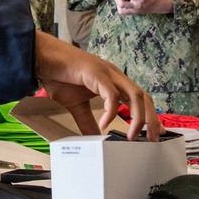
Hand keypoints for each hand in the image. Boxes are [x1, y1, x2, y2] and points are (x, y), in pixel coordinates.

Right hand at [33, 31, 162, 140]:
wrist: (43, 59)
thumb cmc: (59, 76)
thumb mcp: (77, 105)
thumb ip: (88, 121)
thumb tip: (96, 138)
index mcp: (113, 81)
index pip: (140, 98)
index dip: (150, 115)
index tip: (155, 133)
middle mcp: (114, 75)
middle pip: (143, 97)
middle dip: (151, 119)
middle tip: (151, 139)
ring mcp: (107, 72)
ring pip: (134, 94)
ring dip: (137, 117)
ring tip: (132, 136)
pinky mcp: (96, 73)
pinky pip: (111, 94)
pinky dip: (111, 111)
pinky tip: (104, 124)